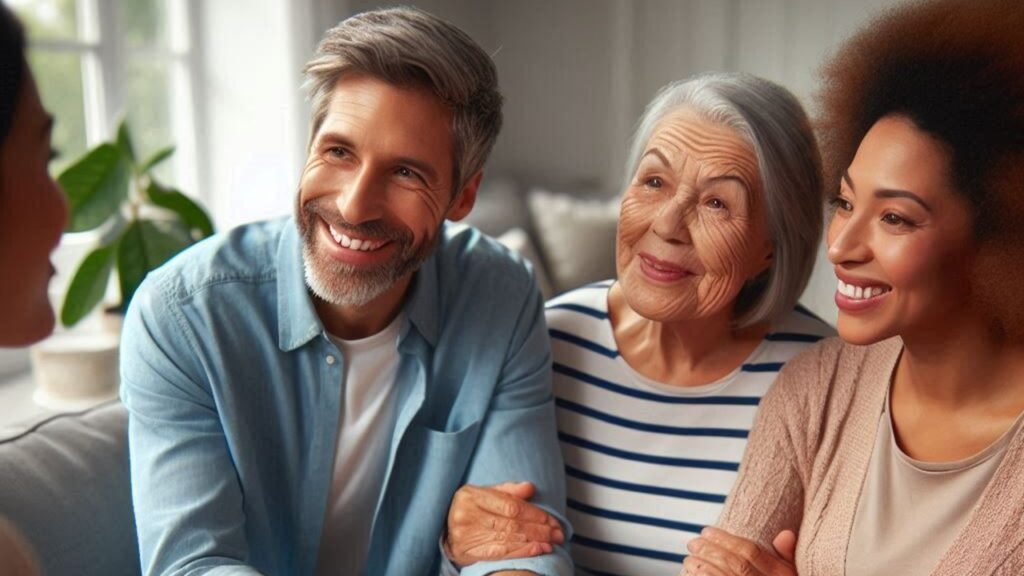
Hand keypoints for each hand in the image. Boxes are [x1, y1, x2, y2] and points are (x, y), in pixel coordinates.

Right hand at [445, 482, 564, 566]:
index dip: (534, 514)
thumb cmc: (470, 508)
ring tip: (553, 542)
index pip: (510, 506)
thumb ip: (508, 490)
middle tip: (559, 533)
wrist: (443, 528)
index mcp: (471, 495)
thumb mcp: (484, 493)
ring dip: (535, 541)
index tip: (552, 519)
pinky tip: (538, 550)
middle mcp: (466, 515)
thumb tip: (530, 488)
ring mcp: (466, 536)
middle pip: (512, 524)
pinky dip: (523, 551)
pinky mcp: (468, 552)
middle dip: (539, 529)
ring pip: (508, 539)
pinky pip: (501, 553)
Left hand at [681, 527, 797, 575]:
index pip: (751, 552)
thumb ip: (786, 556)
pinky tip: (688, 575)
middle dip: (709, 549)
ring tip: (688, 560)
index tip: (706, 531)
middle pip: (734, 564)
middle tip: (693, 543)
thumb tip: (786, 533)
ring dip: (699, 566)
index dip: (726, 538)